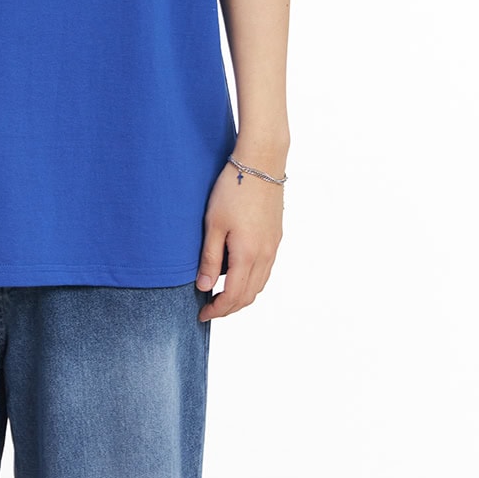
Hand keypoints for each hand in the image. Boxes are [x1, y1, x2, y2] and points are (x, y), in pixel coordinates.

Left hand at [196, 160, 283, 320]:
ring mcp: (273, 246)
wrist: (261, 163)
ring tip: (222, 294)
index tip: (202, 314)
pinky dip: (252, 280)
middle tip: (210, 309)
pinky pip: (266, 269)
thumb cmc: (233, 189)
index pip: (233, 296)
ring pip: (260, 284)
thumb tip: (204, 287)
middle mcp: (265, 255)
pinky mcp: (276, 236)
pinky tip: (238, 272)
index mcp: (248, 255)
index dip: (217, 310)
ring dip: (242, 296)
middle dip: (229, 308)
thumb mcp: (214, 224)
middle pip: (249, 296)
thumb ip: (210, 258)